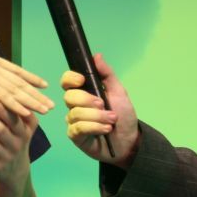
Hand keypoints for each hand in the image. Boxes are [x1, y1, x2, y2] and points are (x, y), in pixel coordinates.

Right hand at [0, 42, 52, 118]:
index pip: (15, 69)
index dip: (30, 77)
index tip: (43, 84)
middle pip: (19, 81)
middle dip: (37, 93)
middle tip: (51, 103)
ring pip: (15, 89)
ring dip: (32, 101)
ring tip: (45, 110)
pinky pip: (3, 95)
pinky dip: (16, 104)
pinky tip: (26, 111)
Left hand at [0, 97, 36, 184]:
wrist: (17, 172)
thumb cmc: (15, 140)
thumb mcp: (22, 128)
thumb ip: (16, 111)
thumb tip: (4, 86)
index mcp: (23, 131)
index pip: (14, 118)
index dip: (3, 109)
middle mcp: (17, 144)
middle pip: (0, 130)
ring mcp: (7, 157)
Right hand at [61, 52, 139, 166]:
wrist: (129, 140)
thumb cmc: (123, 115)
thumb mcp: (119, 92)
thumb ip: (107, 74)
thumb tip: (96, 55)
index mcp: (84, 92)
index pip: (67, 81)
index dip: (70, 78)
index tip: (82, 80)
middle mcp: (75, 105)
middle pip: (69, 96)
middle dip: (87, 100)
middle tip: (103, 104)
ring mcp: (74, 120)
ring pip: (75, 113)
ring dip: (96, 116)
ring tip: (111, 120)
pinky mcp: (75, 136)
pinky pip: (78, 128)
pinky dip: (94, 127)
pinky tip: (106, 129)